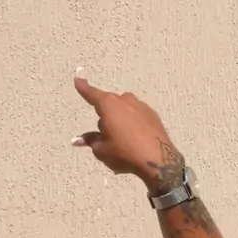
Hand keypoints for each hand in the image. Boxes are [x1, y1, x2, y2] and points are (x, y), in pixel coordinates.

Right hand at [72, 69, 183, 188]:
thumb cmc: (125, 153)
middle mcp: (125, 100)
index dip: (83, 87)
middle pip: (109, 105)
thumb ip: (90, 140)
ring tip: (123, 141)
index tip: (78, 78)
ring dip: (120, 120)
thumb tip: (78, 139)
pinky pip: (137, 115)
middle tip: (107, 138)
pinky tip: (135, 139)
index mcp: (109, 105)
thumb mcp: (102, 150)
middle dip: (105, 117)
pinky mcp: (153, 114)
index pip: (92, 94)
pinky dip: (133, 123)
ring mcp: (141, 106)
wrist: (158, 159)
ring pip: (124, 109)